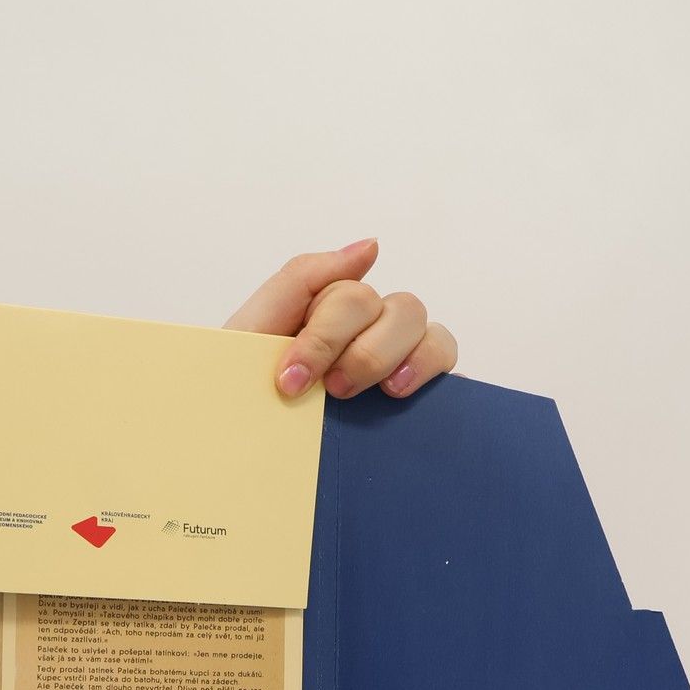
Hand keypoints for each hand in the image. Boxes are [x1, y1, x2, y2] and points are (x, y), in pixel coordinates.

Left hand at [227, 238, 456, 401]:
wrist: (240, 444)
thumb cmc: (242, 391)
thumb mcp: (254, 330)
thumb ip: (304, 277)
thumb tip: (371, 245)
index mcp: (332, 310)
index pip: (355, 298)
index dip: (324, 336)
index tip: (291, 380)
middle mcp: (371, 330)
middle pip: (404, 311)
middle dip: (366, 353)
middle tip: (333, 390)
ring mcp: (399, 364)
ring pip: (433, 336)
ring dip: (408, 361)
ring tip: (386, 393)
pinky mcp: (420, 399)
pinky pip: (449, 372)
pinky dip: (436, 378)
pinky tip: (409, 397)